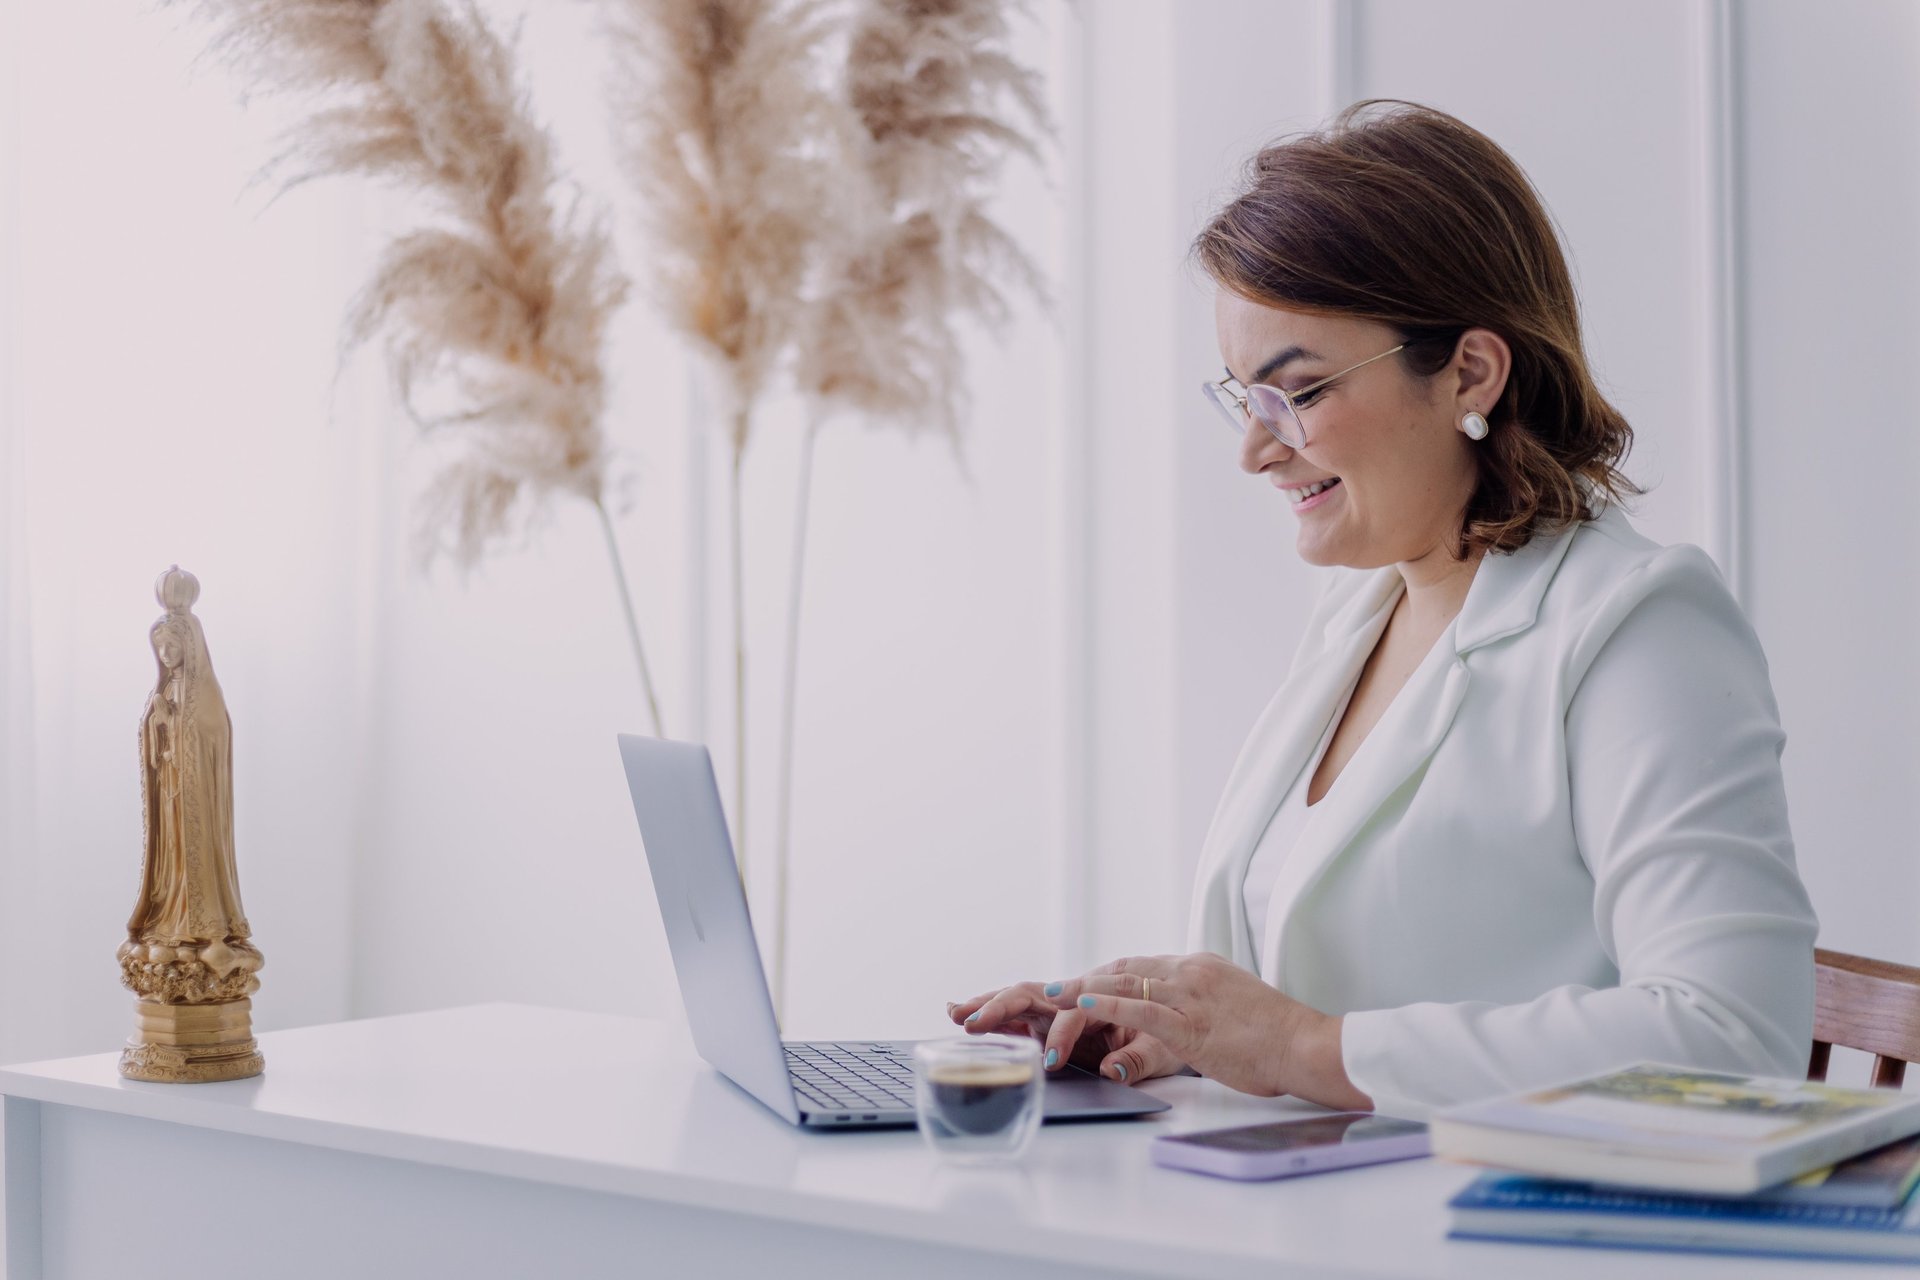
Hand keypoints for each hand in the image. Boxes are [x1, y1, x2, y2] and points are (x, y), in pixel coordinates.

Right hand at [947, 979, 1185, 1084]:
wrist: (1180, 1021)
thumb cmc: (1170, 1034)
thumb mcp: (1161, 1050)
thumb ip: (1136, 1059)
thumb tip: (1112, 1071)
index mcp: (1101, 998)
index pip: (1074, 1012)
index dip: (1062, 1035)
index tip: (1053, 1061)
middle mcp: (1074, 996)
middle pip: (1032, 993)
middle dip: (1000, 1005)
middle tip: (972, 1020)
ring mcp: (1059, 1006)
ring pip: (1018, 997)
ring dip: (986, 1004)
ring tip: (955, 1012)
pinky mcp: (1050, 1017)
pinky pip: (1017, 1011)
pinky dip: (990, 1010)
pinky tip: (959, 1010)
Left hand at [1042, 953, 1373, 1109]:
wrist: (1306, 1045)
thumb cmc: (1277, 1036)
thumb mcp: (1234, 1005)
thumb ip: (1205, 1003)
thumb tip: (1187, 1013)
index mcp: (1200, 967)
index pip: (1140, 966)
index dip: (1104, 976)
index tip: (1077, 984)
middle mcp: (1191, 972)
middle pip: (1123, 971)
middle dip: (1083, 980)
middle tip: (1049, 988)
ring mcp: (1190, 995)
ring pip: (1124, 985)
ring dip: (1082, 991)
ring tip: (1050, 994)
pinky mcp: (1192, 1023)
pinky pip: (1140, 1010)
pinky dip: (1107, 1005)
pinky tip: (1083, 1005)